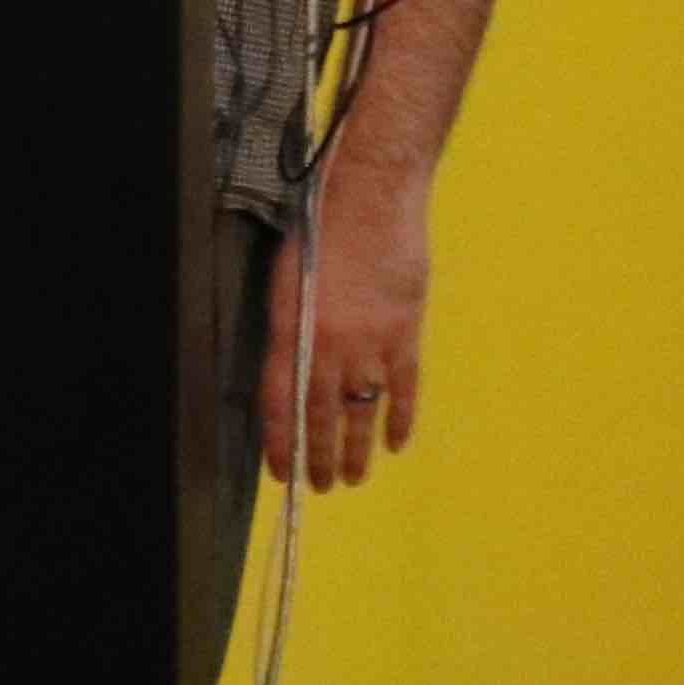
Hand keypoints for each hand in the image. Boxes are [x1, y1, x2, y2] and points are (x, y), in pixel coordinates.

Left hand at [259, 175, 433, 489]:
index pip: (280, 402)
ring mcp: (369, 342)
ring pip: (360, 411)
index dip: (279, 442)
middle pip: (321, 415)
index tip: (281, 472)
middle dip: (317, 456)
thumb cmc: (321, 226)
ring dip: (354, 449)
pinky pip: (403, 387)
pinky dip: (400, 418)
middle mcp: (328, 345)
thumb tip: (294, 368)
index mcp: (292, 330)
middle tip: (319, 487)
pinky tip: (395, 443)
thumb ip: (291, 328)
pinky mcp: (404, 332)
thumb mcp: (288, 279)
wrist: (370, 196)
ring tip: (351, 479)